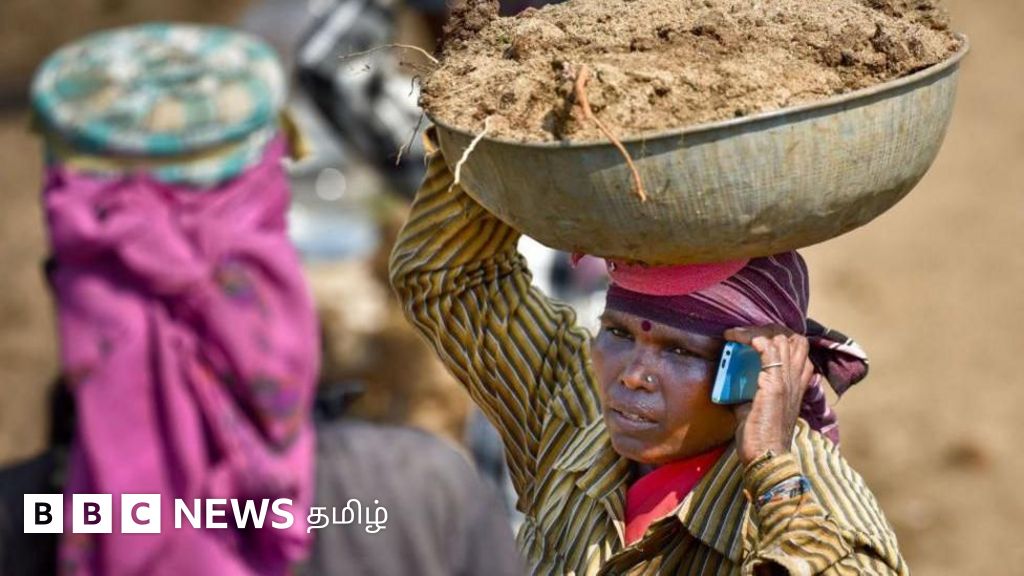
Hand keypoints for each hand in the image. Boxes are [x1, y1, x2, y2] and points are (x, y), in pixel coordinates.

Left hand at [723, 325, 814, 466]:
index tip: (756, 337)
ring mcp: (786, 382)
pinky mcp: (773, 386)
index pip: (799, 349)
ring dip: (756, 331)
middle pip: (794, 338)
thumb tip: (731, 386)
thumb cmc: (760, 437)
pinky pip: (768, 350)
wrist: (766, 457)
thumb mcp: (755, 408)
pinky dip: (754, 339)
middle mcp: (796, 380)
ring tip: (736, 335)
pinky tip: (739, 339)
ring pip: (782, 339)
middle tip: (745, 334)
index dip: (781, 337)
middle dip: (769, 329)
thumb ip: (748, 394)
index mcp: (796, 385)